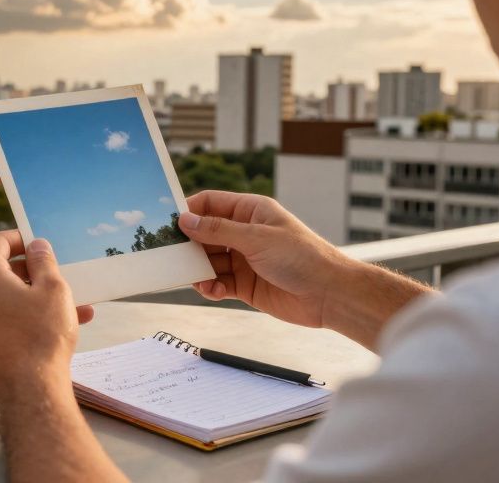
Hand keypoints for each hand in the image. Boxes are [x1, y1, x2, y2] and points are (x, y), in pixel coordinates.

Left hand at [0, 232, 92, 404]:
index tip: (36, 241)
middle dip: (33, 272)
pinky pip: (6, 320)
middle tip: (59, 275)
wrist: (29, 390)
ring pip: (8, 299)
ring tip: (74, 306)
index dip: (18, 237)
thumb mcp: (53, 289)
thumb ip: (43, 261)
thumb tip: (36, 246)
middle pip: (2, 271)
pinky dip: (28, 317)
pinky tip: (61, 326)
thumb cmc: (41, 337)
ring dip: (37, 298)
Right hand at [178, 191, 430, 349]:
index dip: (190, 211)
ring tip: (193, 277)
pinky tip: (211, 290)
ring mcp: (244, 259)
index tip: (168, 222)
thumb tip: (185, 219)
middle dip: (189, 244)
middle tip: (169, 254)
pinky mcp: (245, 285)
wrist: (330, 295)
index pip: (211, 203)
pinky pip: (218, 282)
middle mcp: (245, 233)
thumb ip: (218, 230)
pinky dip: (210, 287)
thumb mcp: (256, 238)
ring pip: (209, 260)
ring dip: (198, 269)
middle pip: (205, 234)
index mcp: (251, 211)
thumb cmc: (302, 257)